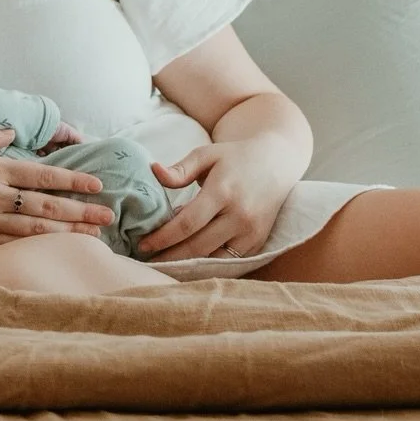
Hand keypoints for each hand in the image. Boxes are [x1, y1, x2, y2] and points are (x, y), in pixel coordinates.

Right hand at [0, 125, 115, 250]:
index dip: (73, 180)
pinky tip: (57, 248)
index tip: (97, 185)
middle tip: (108, 216)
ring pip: (35, 228)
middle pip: (46, 204)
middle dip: (81, 211)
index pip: (42, 175)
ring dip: (67, 232)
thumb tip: (13, 135)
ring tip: (93, 236)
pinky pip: (13, 244)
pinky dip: (38, 246)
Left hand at [137, 138, 297, 261]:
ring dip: (186, 266)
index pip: (188, 223)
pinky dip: (207, 266)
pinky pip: (228, 263)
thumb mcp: (206, 155)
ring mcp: (252, 233)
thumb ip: (180, 169)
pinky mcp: (259, 243)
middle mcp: (240, 216)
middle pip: (198, 246)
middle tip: (146, 260)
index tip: (142, 244)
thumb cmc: (234, 157)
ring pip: (213, 259)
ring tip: (162, 264)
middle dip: (169, 256)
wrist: (277, 162)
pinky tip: (187, 264)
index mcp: (224, 192)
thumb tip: (154, 172)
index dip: (162, 238)